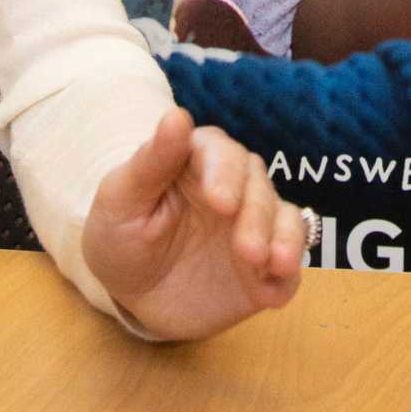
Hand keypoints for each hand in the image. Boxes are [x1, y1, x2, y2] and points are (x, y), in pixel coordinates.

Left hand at [83, 107, 305, 339]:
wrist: (131, 295)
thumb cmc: (120, 236)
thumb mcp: (121, 201)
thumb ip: (151, 162)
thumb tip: (177, 116)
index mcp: (198, 162)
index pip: (220, 152)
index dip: (225, 172)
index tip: (220, 201)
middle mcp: (235, 187)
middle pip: (258, 184)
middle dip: (256, 215)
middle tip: (246, 249)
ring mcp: (254, 226)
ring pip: (285, 217)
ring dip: (284, 238)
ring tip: (274, 264)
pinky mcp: (266, 266)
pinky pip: (290, 262)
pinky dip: (289, 272)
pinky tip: (275, 289)